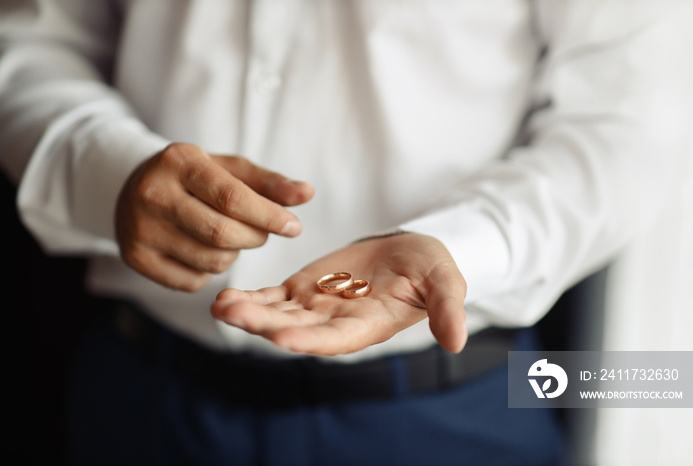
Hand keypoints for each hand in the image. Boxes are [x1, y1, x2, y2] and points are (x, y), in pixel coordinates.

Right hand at [115, 143, 314, 290]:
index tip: (294, 227)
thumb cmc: (195, 178)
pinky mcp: (135, 258)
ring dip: (234, 255)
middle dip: (255, 238)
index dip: (269, 217)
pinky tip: (202, 250)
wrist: (132, 187)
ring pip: (211, 261)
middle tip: (262, 232)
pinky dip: (209, 271)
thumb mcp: (230, 169)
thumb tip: (308, 194)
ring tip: (227, 236)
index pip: (232, 198)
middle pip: (222, 234)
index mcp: (179, 162)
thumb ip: (270, 183)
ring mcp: (139, 229)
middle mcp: (153, 194)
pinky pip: (193, 281)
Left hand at [211, 233, 467, 355]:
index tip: (281, 338)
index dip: (309, 340)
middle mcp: (336, 323)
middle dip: (264, 324)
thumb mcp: (444, 281)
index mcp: (367, 326)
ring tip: (221, 305)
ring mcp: (316, 307)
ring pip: (278, 314)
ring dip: (250, 311)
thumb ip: (447, 308)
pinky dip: (251, 297)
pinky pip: (272, 297)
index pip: (336, 339)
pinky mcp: (303, 289)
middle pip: (296, 328)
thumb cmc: (429, 267)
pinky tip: (225, 297)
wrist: (407, 252)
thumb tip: (458, 342)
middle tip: (234, 314)